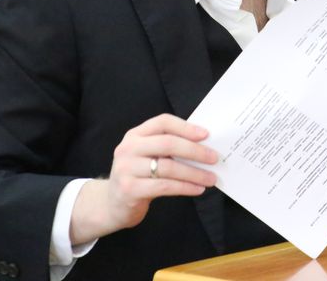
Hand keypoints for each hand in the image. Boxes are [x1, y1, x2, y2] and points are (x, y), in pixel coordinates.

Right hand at [69, 114, 217, 244]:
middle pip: (167, 143)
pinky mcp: (130, 190)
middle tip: (214, 158)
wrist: (111, 204)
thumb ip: (167, 147)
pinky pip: (165, 186)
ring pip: (168, 167)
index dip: (185, 127)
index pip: (162, 122)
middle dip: (195, 150)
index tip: (206, 134)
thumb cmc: (138, 176)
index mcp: (135, 135)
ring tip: (211, 178)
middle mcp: (128, 148)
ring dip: (194, 173)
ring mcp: (127, 169)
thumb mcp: (146, 156)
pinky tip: (198, 189)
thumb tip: (204, 145)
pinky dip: (185, 187)